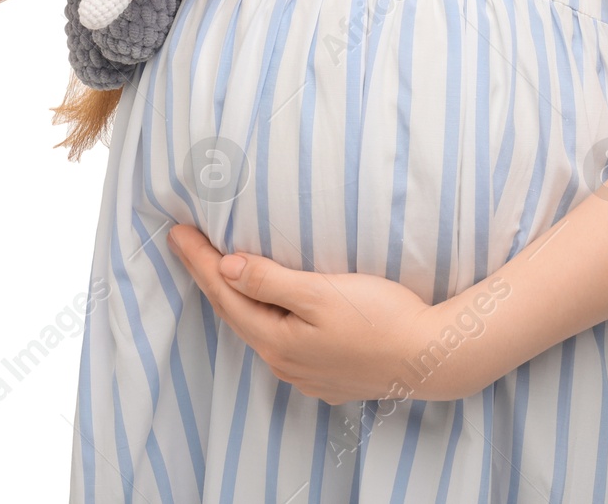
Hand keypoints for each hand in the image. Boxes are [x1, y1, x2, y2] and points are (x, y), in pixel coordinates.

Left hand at [168, 224, 481, 404]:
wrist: (432, 358)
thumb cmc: (382, 319)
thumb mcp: (322, 293)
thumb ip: (271, 281)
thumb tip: (226, 266)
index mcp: (277, 340)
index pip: (225, 293)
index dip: (199, 261)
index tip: (175, 231)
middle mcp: (285, 363)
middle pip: (236, 313)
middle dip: (210, 277)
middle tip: (188, 244)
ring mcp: (307, 374)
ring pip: (260, 330)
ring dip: (238, 300)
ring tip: (222, 273)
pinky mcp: (329, 377)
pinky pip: (284, 344)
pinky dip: (267, 318)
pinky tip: (271, 310)